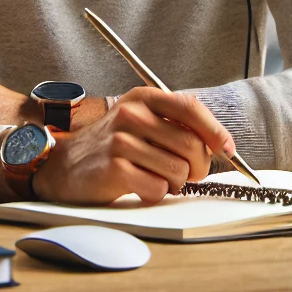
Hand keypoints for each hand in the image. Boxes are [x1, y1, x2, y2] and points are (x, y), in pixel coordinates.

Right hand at [30, 88, 234, 206]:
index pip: (190, 108)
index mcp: (144, 98)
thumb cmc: (111, 146)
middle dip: (199, 165)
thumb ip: (174, 125)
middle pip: (190, 143)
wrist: (63, 166)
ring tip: (158, 179)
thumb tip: (219, 145)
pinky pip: (157, 188)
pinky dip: (157, 194)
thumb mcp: (140, 122)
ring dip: (176, 182)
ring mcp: (121, 141)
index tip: (228, 149)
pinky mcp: (113, 169)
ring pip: (177, 170)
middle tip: (191, 174)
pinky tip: (140, 187)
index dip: (215, 130)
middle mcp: (132, 114)